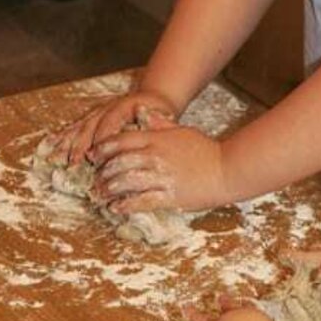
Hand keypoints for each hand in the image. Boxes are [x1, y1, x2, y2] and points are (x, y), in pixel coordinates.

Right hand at [51, 90, 178, 165]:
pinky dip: (63, 136)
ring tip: (59, 159)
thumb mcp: (163, 118)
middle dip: (82, 146)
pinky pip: (75, 126)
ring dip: (69, 143)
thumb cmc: (159, 113)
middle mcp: (108, 107)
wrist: (152, 98)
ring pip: (80, 127)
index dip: (102, 139)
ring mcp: (98, 111)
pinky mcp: (92, 116)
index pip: (111, 122)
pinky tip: (52, 145)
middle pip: (91, 126)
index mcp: (126, 106)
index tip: (96, 156)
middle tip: (75, 163)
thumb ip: (156, 127)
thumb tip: (152, 140)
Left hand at [92, 125, 228, 214]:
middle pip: (119, 162)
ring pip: (126, 182)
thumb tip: (142, 111)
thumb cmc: (206, 150)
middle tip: (95, 179)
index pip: (121, 141)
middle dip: (103, 172)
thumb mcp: (182, 131)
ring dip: (109, 189)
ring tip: (101, 195)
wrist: (227, 169)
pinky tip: (116, 208)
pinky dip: (125, 205)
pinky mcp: (169, 196)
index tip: (94, 156)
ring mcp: (162, 177)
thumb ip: (160, 123)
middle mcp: (156, 157)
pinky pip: (141, 201)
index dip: (103, 149)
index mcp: (157, 139)